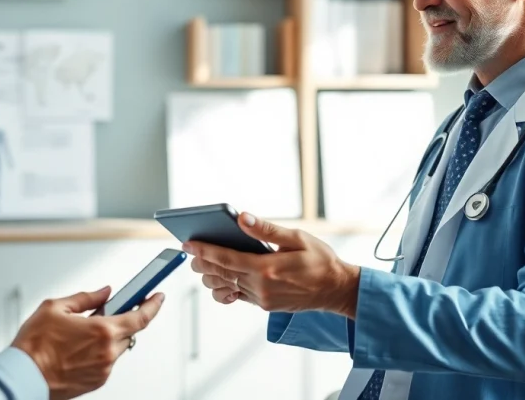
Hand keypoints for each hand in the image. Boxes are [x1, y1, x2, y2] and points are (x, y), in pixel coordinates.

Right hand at [11, 286, 164, 399]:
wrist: (23, 376)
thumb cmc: (35, 345)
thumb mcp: (56, 308)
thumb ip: (86, 298)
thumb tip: (103, 292)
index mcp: (102, 331)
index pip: (141, 317)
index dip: (153, 305)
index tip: (157, 297)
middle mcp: (107, 352)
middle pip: (128, 331)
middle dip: (120, 319)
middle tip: (104, 312)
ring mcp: (103, 369)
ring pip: (116, 347)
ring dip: (107, 337)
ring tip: (83, 333)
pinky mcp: (97, 381)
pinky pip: (106, 361)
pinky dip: (99, 351)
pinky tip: (79, 348)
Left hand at [183, 212, 360, 317]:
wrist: (336, 290)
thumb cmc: (320, 261)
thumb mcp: (297, 238)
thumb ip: (267, 230)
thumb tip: (242, 218)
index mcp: (266, 268)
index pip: (225, 258)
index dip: (203, 250)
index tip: (188, 243)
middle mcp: (261, 286)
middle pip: (220, 274)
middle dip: (202, 261)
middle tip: (192, 250)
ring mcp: (262, 298)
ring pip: (225, 287)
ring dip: (211, 275)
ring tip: (205, 261)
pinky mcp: (265, 305)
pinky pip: (237, 296)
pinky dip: (226, 286)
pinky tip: (224, 276)